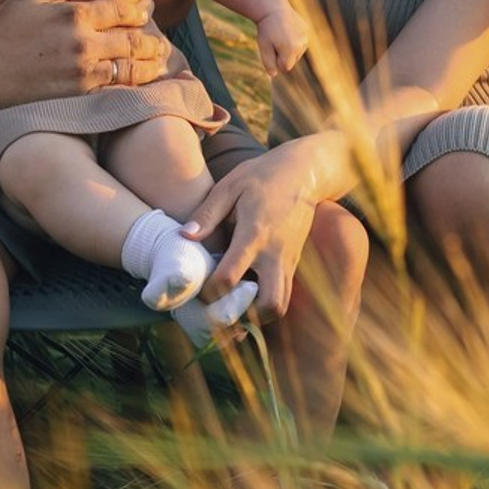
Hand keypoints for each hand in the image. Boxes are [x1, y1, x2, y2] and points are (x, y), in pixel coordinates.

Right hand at [0, 0, 169, 102]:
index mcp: (74, 15)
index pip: (119, 9)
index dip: (136, 10)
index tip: (145, 11)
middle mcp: (84, 44)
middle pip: (131, 39)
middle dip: (150, 39)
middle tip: (162, 40)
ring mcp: (83, 72)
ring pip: (128, 67)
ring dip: (148, 64)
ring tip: (159, 62)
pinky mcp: (78, 96)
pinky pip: (113, 89)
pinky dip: (130, 85)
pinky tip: (137, 83)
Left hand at [182, 132, 347, 320]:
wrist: (304, 172)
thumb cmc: (262, 175)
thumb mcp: (230, 186)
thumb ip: (207, 213)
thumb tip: (184, 236)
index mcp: (254, 235)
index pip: (230, 277)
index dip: (209, 291)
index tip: (197, 291)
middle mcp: (275, 254)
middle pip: (266, 305)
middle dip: (242, 315)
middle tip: (221, 308)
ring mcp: (289, 260)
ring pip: (280, 305)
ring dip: (257, 313)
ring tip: (233, 303)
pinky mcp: (294, 262)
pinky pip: (283, 293)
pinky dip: (265, 301)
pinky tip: (247, 291)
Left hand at [256, 2, 309, 76]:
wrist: (273, 7)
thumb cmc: (266, 28)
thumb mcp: (263, 46)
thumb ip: (268, 63)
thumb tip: (273, 75)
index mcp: (291, 50)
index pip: (284, 68)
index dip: (275, 61)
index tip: (270, 49)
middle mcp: (301, 45)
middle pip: (291, 61)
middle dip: (283, 55)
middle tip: (274, 40)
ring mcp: (306, 37)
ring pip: (297, 52)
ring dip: (288, 48)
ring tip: (280, 35)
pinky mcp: (307, 31)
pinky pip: (300, 43)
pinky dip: (294, 40)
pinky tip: (286, 30)